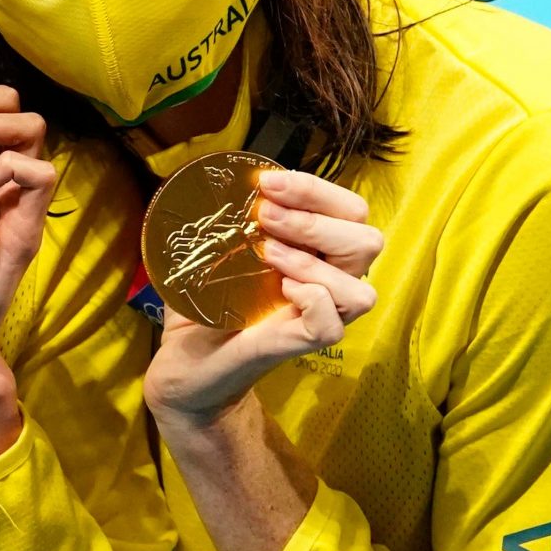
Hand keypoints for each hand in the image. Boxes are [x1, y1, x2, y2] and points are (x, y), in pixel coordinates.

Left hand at [145, 169, 383, 431]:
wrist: (182, 371)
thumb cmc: (202, 311)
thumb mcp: (206, 257)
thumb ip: (217, 221)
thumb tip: (206, 179)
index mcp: (312, 253)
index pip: (348, 211)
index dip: (317, 189)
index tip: (267, 183)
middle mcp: (324, 282)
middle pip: (368, 239)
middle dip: (318, 216)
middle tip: (264, 214)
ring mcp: (314, 316)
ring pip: (361, 286)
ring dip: (315, 260)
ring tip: (268, 253)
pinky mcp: (297, 346)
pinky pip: (333, 324)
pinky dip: (314, 300)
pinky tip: (283, 290)